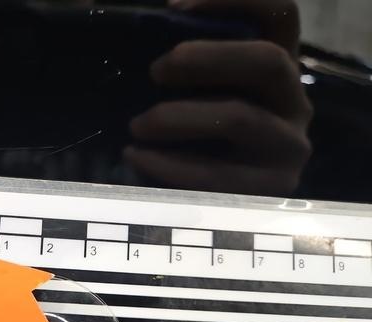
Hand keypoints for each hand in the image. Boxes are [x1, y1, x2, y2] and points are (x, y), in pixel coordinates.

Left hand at [125, 0, 312, 195]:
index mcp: (276, 67)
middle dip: (206, 59)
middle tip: (155, 71)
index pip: (280, 14)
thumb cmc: (196, 136)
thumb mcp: (195, 93)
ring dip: (177, 118)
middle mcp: (294, 101)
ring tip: (136, 125)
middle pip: (268, 61)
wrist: (214, 205)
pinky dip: (169, 165)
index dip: (236, 0)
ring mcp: (288, 146)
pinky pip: (218, 175)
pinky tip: (137, 156)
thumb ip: (176, 63)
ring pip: (240, 119)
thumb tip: (124, 18)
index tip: (173, 6)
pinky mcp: (272, 189)